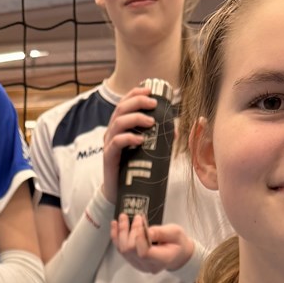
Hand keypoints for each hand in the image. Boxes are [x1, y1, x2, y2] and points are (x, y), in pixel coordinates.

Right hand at [101, 86, 157, 204]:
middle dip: (137, 102)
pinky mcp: (109, 157)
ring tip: (151, 122)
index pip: (124, 103)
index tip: (149, 90)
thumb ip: (156, 139)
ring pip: (118, 123)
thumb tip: (174, 132)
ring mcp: (109, 144)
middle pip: (120, 109)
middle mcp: (112, 132)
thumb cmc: (132, 168)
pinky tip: (140, 140)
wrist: (119, 192)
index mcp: (120, 127)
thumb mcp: (145, 150)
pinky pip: (116, 143)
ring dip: (135, 119)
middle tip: (153, 104)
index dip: (135, 94)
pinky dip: (128, 138)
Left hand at [111, 214, 195, 273]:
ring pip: (123, 250)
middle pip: (131, 250)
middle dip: (131, 231)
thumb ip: (160, 232)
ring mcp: (139, 265)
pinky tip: (115, 225)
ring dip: (121, 232)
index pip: (144, 253)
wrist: (177, 254)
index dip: (138, 237)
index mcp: (161, 260)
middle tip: (137, 217)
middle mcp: (148, 266)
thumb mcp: (175, 233)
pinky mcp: (133, 261)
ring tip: (123, 217)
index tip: (140, 220)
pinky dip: (116, 237)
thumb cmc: (178, 242)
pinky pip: (121, 250)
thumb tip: (145, 230)